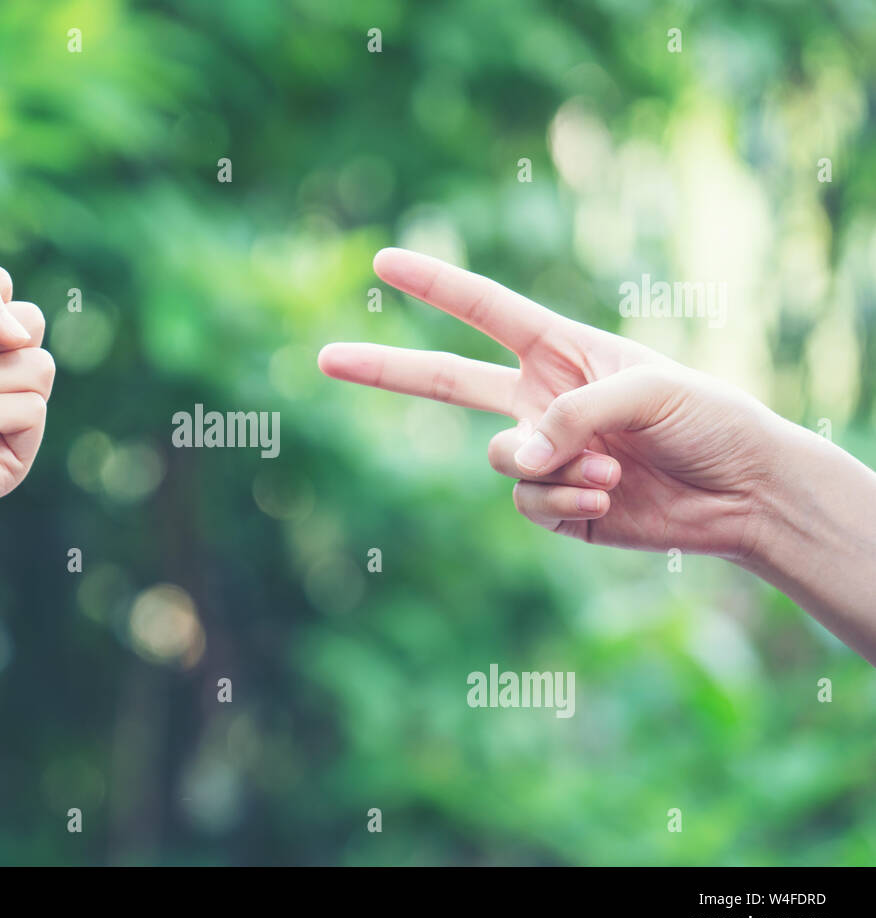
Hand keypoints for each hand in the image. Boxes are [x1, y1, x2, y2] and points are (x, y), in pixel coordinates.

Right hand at [318, 248, 790, 560]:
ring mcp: (543, 454)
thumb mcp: (647, 391)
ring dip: (551, 467)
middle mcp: (540, 399)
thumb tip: (516, 457)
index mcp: (562, 351)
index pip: (484, 311)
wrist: (743, 492)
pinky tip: (610, 496)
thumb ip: (571, 415)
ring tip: (611, 471)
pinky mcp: (554, 505)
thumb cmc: (709, 418)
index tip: (384, 261)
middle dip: (383, 369)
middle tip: (324, 357)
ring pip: (499, 459)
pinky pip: (527, 501)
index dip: (434, 284)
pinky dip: (565, 500)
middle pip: (443, 382)